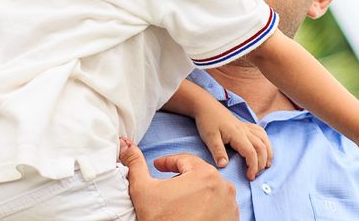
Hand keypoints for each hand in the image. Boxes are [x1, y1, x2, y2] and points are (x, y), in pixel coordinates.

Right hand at [119, 138, 238, 220]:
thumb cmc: (163, 220)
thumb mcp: (143, 191)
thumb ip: (135, 164)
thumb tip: (126, 145)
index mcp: (204, 173)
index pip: (184, 160)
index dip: (167, 162)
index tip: (158, 167)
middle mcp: (223, 186)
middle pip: (198, 174)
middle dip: (182, 178)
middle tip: (167, 185)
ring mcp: (230, 204)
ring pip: (210, 190)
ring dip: (196, 192)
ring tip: (180, 201)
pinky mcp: (232, 219)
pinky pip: (219, 206)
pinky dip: (207, 207)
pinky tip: (193, 213)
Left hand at [194, 103, 272, 179]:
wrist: (206, 106)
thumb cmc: (207, 121)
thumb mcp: (209, 137)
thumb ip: (217, 151)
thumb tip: (224, 166)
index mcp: (237, 134)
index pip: (251, 152)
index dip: (254, 166)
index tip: (250, 177)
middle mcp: (245, 130)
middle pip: (261, 147)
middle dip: (262, 163)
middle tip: (256, 175)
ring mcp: (246, 127)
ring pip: (264, 139)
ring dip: (268, 152)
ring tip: (266, 165)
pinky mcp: (245, 125)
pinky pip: (261, 132)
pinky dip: (266, 141)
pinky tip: (264, 148)